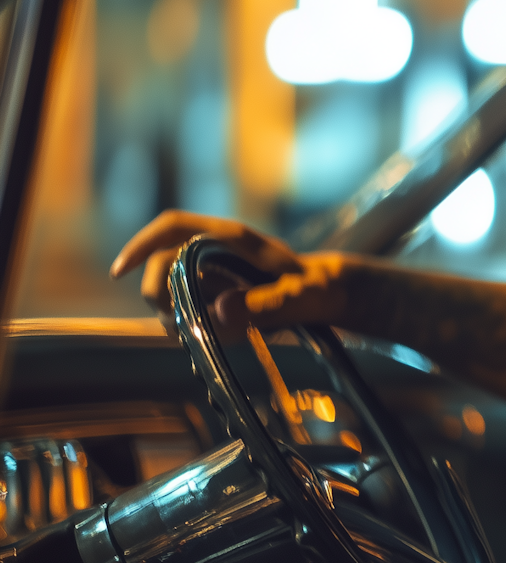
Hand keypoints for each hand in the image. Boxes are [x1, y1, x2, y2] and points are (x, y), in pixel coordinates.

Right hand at [109, 211, 355, 332]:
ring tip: (223, 331)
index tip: (120, 271)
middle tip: (183, 323)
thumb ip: (268, 303)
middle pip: (161, 264)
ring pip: (170, 292)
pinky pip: (187, 312)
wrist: (329, 295)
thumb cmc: (321, 288)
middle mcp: (214, 250)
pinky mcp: (213, 294)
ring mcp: (211, 272)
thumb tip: (220, 310)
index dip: (143, 244)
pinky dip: (197, 328)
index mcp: (233, 238)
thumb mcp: (304, 296)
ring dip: (181, 317)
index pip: (174, 227)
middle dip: (162, 295)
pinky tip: (229, 335)